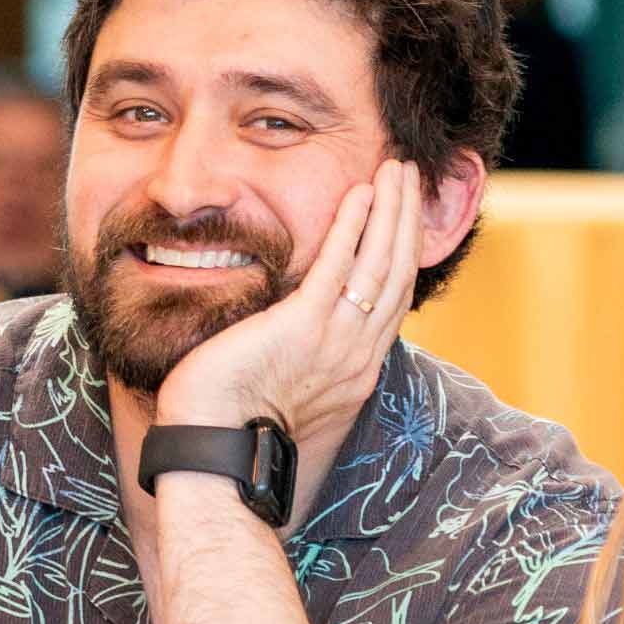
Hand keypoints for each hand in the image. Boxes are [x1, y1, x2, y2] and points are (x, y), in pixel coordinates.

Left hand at [153, 160, 422, 446]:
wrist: (214, 453)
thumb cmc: (230, 424)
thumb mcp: (284, 387)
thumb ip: (300, 355)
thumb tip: (289, 330)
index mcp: (354, 370)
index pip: (392, 300)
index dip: (403, 251)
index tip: (405, 214)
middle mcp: (356, 355)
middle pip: (397, 274)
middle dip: (407, 220)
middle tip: (409, 176)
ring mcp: (335, 341)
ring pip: (380, 265)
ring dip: (390, 211)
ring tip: (395, 170)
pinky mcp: (302, 327)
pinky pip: (336, 268)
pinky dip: (352, 228)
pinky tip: (360, 193)